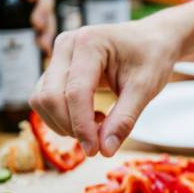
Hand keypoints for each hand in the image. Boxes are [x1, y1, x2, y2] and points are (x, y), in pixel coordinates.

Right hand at [30, 15, 183, 155]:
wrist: (151, 40)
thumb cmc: (151, 58)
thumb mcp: (145, 89)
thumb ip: (124, 120)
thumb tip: (105, 151)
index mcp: (90, 42)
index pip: (75, 92)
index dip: (82, 127)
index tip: (95, 152)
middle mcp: (67, 45)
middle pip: (50, 97)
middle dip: (71, 126)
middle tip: (101, 138)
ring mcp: (58, 55)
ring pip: (42, 100)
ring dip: (64, 123)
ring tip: (99, 122)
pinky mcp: (56, 68)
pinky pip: (45, 99)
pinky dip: (62, 116)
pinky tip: (90, 117)